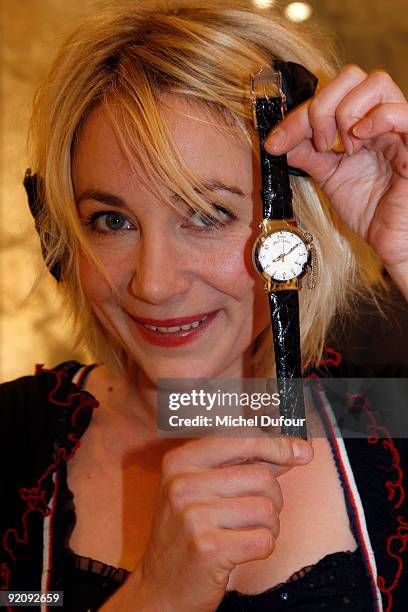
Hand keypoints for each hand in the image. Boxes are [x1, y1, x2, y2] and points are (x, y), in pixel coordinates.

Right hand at [125, 434, 312, 610]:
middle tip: (258, 512)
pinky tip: (243, 550)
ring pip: (267, 508)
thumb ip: (243, 464)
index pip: (240, 439)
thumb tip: (296, 448)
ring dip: (269, 525)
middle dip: (273, 496)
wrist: (161, 587)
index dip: (276, 444)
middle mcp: (183, 484)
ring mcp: (193, 516)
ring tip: (246, 533)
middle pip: (261, 475)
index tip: (302, 451)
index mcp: (180, 461)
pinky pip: (264, 539)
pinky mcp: (208, 549)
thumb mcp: (201, 488)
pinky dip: (264, 546)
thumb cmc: (187, 531)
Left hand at [265, 64, 407, 295]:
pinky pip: (402, 113)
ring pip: (376, 83)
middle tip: (319, 144)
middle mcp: (382, 119)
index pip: (328, 95)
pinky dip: (376, 118)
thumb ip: (307, 154)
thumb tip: (278, 140)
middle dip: (322, 107)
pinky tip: (359, 138)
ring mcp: (401, 128)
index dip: (297, 115)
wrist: (390, 239)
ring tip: (344, 148)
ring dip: (346, 112)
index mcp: (362, 122)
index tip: (276, 142)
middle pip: (352, 76)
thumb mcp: (330, 176)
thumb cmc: (371, 209)